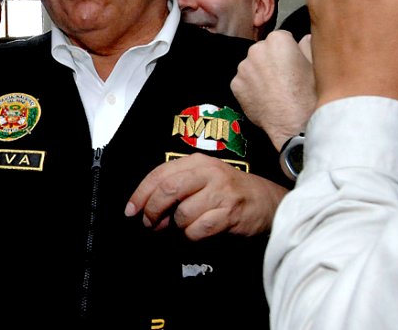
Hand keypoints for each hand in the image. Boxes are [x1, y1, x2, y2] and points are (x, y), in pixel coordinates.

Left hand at [125, 153, 287, 240]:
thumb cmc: (230, 190)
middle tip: (150, 223)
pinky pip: (197, 230)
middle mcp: (209, 173)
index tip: (131, 210)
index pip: (161, 173)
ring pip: (182, 213)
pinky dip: (191, 236)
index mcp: (198, 161)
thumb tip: (148, 208)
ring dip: (176, 226)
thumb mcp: (204, 177)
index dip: (141, 193)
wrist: (266, 201)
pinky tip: (197, 233)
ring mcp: (220, 192)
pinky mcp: (229, 213)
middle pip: (168, 189)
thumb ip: (178, 185)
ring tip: (181, 227)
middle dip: (153, 210)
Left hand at [231, 31, 315, 149]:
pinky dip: (251, 88)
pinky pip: (243, 81)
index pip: (281, 38)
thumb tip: (304, 39)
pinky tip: (264, 98)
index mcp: (278, 40)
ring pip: (252, 66)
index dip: (289, 52)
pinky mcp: (235, 85)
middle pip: (263, 50)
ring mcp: (244, 67)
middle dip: (271, 60)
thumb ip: (308, 44)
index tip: (293, 64)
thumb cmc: (308, 95)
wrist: (293, 124)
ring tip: (274, 90)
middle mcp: (256, 49)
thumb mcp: (316, 65)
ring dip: (260, 73)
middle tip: (284, 78)